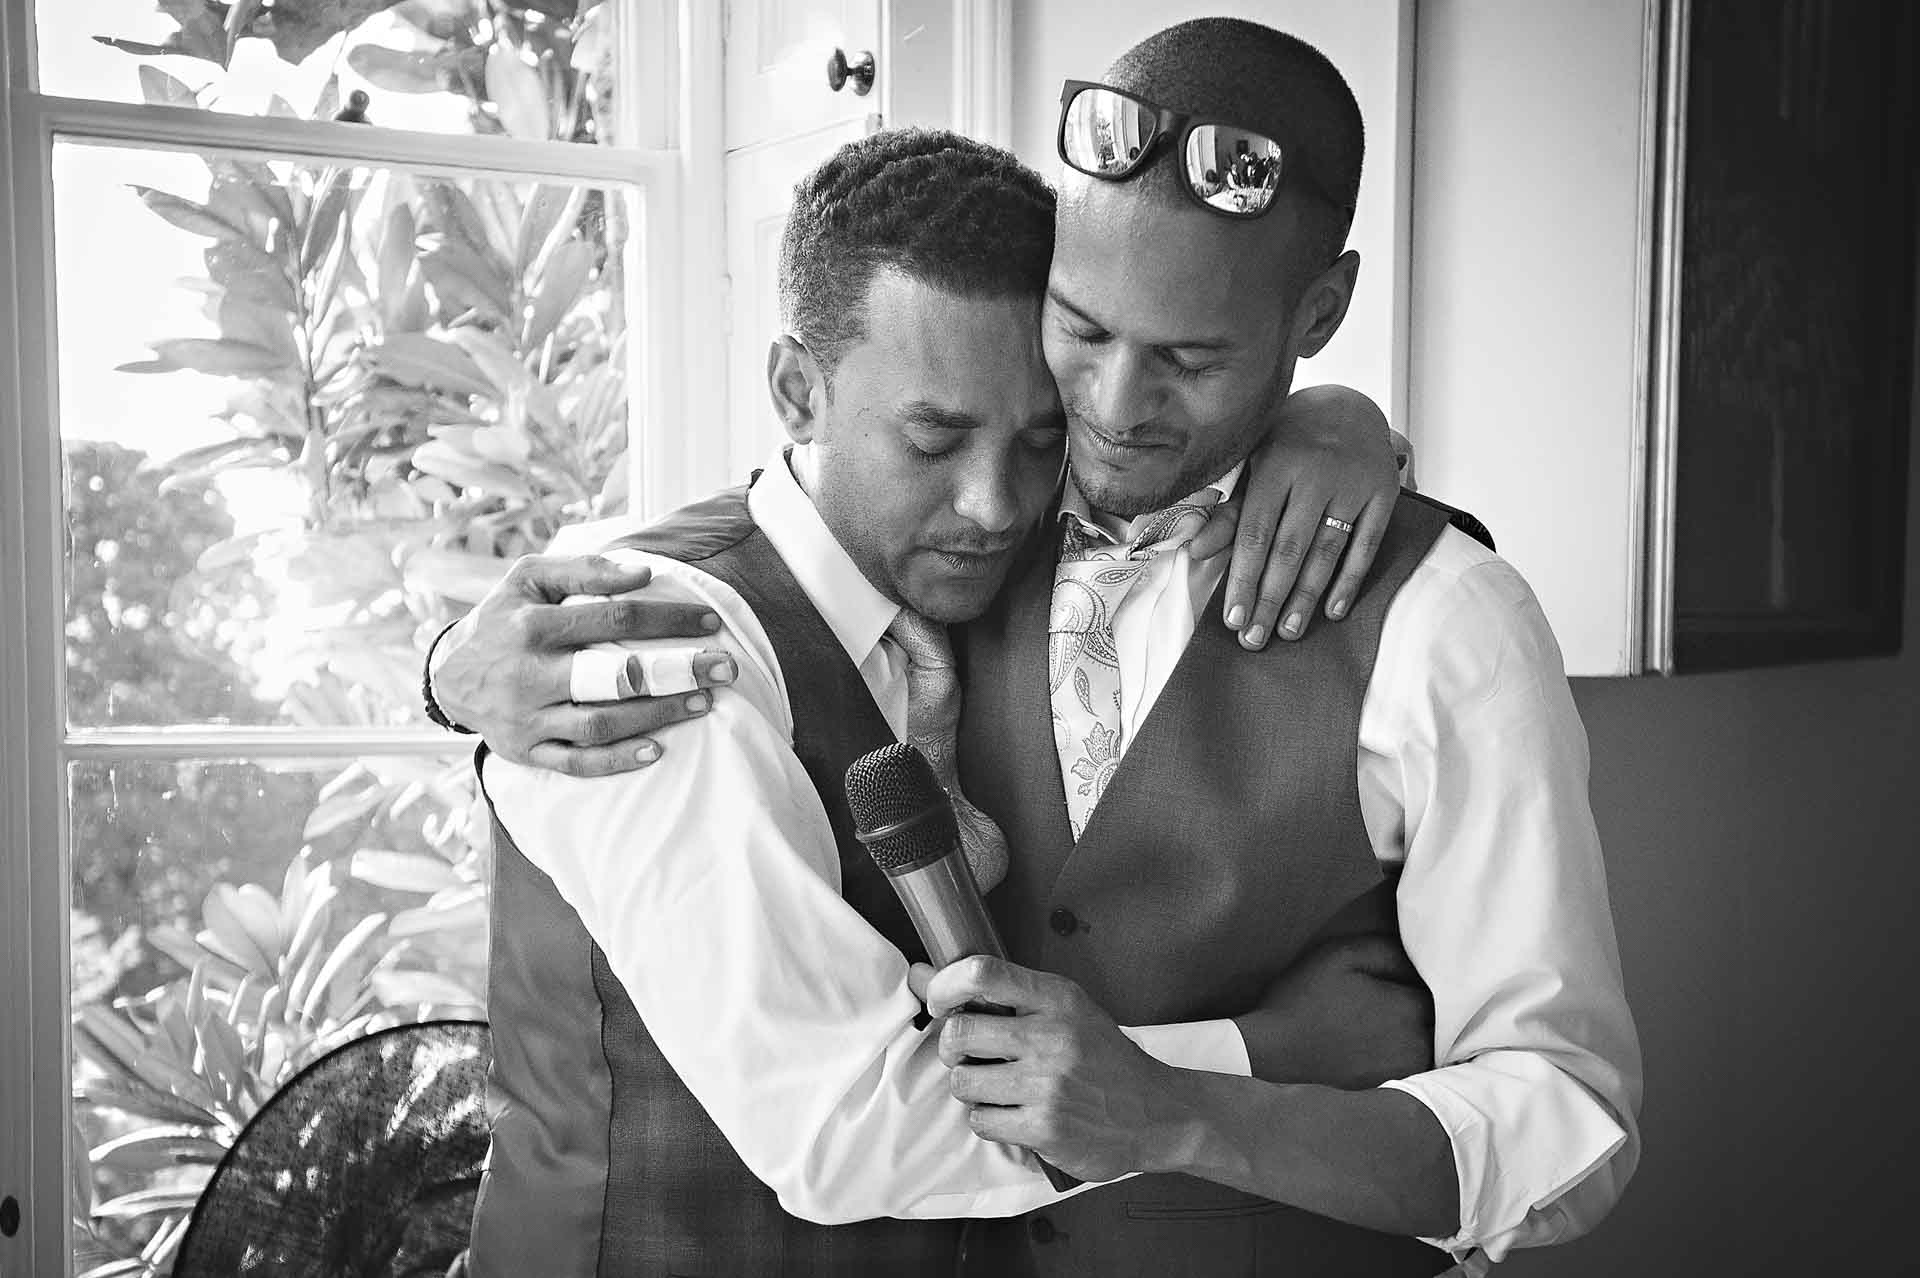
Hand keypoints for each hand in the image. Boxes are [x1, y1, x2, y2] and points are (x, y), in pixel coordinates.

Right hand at [432, 554, 736, 776]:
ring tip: (704, 703)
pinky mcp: (526, 752)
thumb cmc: (503, 618)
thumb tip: (642, 573)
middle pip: (614, 676)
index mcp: (531, 626)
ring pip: (601, 723)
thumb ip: (583, 570)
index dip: (666, 619)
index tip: (709, 622)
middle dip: (675, 672)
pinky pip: (576, 762)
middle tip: (724, 668)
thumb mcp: (528, 578)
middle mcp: (529, 674)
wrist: (447, 675)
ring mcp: (528, 718)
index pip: (613, 619)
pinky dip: (616, 760)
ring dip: (657, 716)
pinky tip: (657, 751)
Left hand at [925, 957, 1183, 1182]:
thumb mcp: (1068, 1009)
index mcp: (1056, 999)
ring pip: (963, 1082)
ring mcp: (1047, 1085)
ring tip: (998, 1086)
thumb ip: (1004, 992)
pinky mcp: (1044, 1128)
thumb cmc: (1103, 1058)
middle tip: (969, 1054)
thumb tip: (922, 976)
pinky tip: (1014, 1112)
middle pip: (959, 1033)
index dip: (944, 985)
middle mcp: (1051, 1037)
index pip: (982, 973)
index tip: (938, 1000)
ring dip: (971, 1087)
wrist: (1156, 1112)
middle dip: (953, 1047)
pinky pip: (981, 1121)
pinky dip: (989, 1119)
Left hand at [1202, 383, 1401, 648]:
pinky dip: (1350, 581)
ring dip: (1306, 598)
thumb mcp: (1254, 464)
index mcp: (1276, 464)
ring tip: (1289, 633)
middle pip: (1289, 550)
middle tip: (1255, 639)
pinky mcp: (1384, 493)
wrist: (1350, 405)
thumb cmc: (1288, 442)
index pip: (1255, 534)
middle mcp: (1316, 474)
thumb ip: (1231, 511)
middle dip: (1270, 599)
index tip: (1233, 618)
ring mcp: (1353, 484)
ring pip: (1326, 553)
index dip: (1244, 579)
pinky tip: (1334, 611)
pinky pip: (1366, 545)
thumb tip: (1197, 551)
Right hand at [1234, 920, 1433, 1090]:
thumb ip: (1390, 950)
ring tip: (1390, 1021)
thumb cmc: (1306, 999)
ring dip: (1423, 1031)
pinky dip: (1410, 1054)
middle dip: (1431, 1006)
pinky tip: (1383, 1044)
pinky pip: (1418, 1067)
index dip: (1428, 978)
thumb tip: (1422, 955)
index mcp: (1411, 1007)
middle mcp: (1419, 1043)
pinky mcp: (1393, 1089)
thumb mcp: (1342, 955)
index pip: (1444, 988)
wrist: (1273, 1053)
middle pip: (1443, 1019)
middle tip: (1400, 996)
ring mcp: (1408, 1072)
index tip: (1408, 975)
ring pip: (1433, 1044)